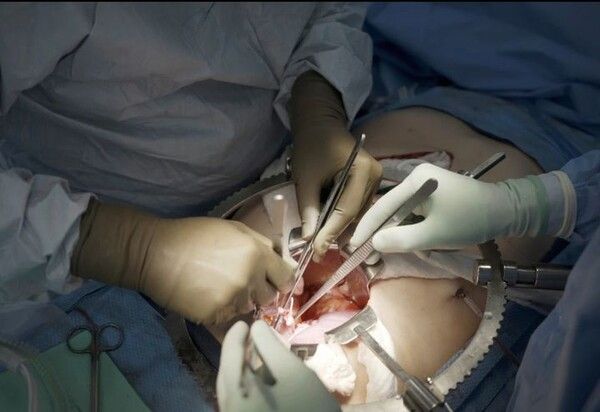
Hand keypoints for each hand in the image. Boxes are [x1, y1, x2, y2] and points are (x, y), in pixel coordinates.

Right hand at [71, 200, 293, 323]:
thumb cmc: (194, 236)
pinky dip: (222, 310)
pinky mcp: (215, 315)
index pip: (286, 277)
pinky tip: (206, 296)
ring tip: (219, 287)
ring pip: (249, 308)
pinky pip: (229, 317)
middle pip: (270, 296)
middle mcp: (249, 278)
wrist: (156, 254)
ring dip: (240, 301)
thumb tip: (277, 257)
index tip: (274, 281)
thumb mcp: (233, 228)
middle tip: (241, 282)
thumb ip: (259, 243)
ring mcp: (232, 299)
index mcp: (256, 254)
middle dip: (259, 291)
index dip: (281, 279)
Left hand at [217, 320, 339, 411]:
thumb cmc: (306, 409)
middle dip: (238, 354)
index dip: (235, 337)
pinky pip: (243, 402)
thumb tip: (256, 328)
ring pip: (236, 390)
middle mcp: (230, 409)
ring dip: (246, 370)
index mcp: (234, 396)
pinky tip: (267, 380)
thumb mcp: (293, 372)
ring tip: (261, 355)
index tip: (244, 322)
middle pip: (228, 376)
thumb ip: (271, 347)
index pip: (229, 358)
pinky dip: (252, 387)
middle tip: (249, 336)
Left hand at [290, 71, 381, 260]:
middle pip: (357, 215)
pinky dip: (345, 220)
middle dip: (338, 235)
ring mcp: (375, 181)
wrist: (320, 124)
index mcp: (362, 170)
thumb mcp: (305, 178)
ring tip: (324, 245)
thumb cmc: (311, 146)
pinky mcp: (370, 184)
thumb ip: (308, 208)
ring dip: (342, 230)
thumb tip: (309, 239)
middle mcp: (375, 177)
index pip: (348, 210)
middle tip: (320, 253)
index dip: (332, 232)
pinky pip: (358, 208)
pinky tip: (332, 231)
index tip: (317, 251)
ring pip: (359, 215)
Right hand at [351, 163, 549, 252]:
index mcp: (415, 180)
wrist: (506, 212)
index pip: (382, 206)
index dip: (366, 228)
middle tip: (367, 255)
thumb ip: (401, 239)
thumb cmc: (469, 220)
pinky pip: (414, 214)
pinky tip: (410, 244)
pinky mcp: (434, 196)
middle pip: (390, 209)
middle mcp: (416, 179)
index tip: (352, 246)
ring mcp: (425, 187)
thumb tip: (375, 242)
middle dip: (380, 233)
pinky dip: (410, 230)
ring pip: (402, 214)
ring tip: (386, 254)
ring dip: (396, 234)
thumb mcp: (433, 234)